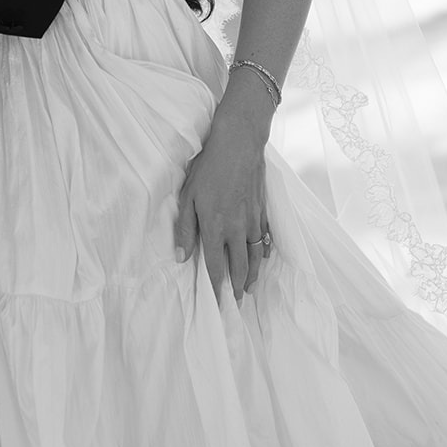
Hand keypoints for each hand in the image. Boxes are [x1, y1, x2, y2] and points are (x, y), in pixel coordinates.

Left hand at [174, 109, 269, 302]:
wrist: (239, 144)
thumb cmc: (209, 167)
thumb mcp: (188, 195)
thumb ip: (185, 228)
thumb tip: (182, 256)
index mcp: (215, 227)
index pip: (216, 266)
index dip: (216, 287)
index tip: (216, 303)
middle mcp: (237, 230)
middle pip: (239, 266)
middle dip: (237, 287)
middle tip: (236, 302)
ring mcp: (253, 221)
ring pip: (255, 256)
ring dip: (253, 274)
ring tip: (249, 288)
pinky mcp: (263, 210)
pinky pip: (265, 239)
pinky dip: (264, 253)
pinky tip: (264, 258)